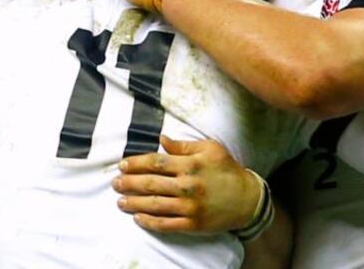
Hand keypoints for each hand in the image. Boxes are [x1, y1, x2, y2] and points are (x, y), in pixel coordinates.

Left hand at [112, 136, 260, 233]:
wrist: (248, 199)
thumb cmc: (227, 170)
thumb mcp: (210, 149)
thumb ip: (183, 146)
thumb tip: (160, 139)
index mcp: (191, 165)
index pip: (156, 162)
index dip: (135, 163)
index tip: (122, 165)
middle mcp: (188, 186)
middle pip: (151, 184)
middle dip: (129, 183)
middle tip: (115, 183)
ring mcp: (190, 206)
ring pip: (154, 205)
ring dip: (134, 203)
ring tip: (120, 201)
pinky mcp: (193, 224)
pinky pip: (166, 224)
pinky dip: (149, 222)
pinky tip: (138, 218)